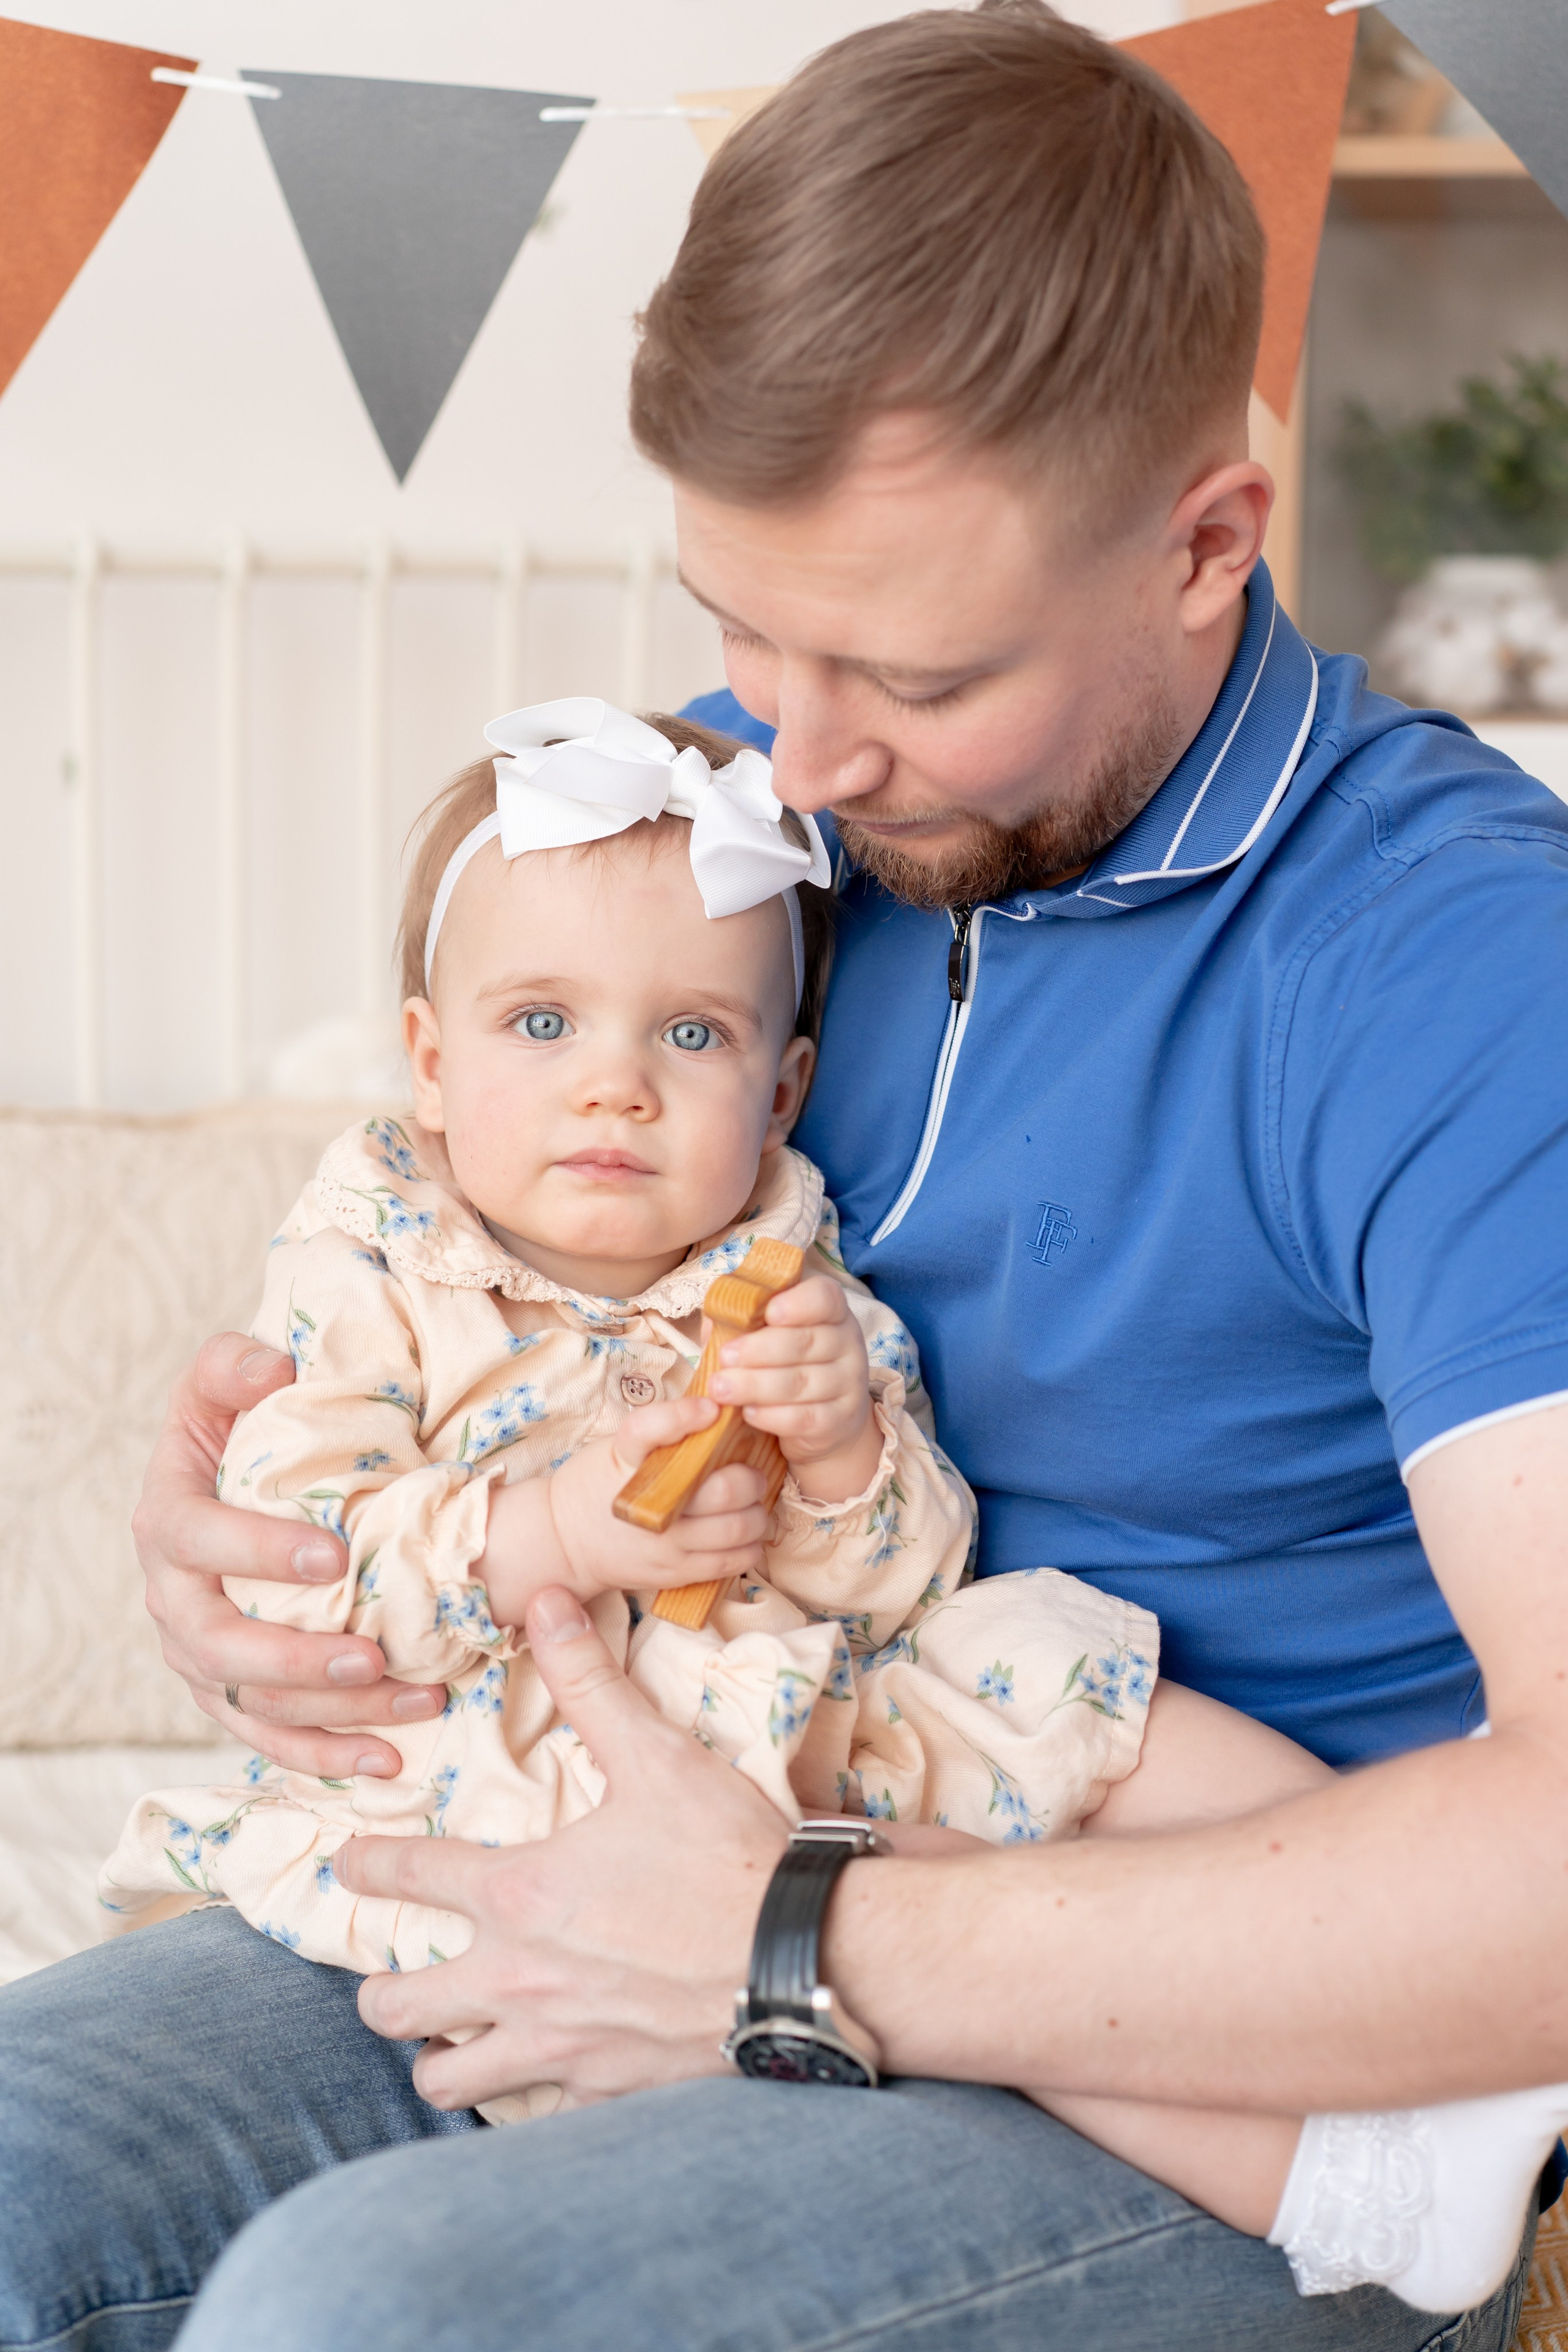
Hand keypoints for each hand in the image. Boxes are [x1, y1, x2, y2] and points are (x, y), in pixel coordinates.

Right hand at [134, 1334, 445, 1775]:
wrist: (236, 1480)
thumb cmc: (240, 1427)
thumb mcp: (225, 1381)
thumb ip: (234, 1364)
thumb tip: (271, 1367)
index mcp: (168, 1520)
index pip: (197, 1540)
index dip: (257, 1552)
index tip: (334, 1557)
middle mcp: (172, 1598)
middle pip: (218, 1646)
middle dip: (296, 1659)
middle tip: (373, 1656)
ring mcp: (198, 1656)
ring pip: (253, 1702)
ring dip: (331, 1712)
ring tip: (412, 1704)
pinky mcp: (232, 1695)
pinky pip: (271, 1738)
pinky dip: (325, 1757)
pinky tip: (389, 1763)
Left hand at [339, 1586, 789, 2108]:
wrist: (802, 1958)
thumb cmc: (728, 1856)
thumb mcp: (658, 1756)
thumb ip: (590, 1681)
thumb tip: (545, 1597)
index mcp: (517, 1894)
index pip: (406, 1878)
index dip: (364, 1868)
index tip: (347, 1865)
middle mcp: (516, 1978)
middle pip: (395, 2006)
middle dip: (383, 1991)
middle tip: (394, 1977)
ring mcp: (554, 2044)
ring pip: (446, 2078)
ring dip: (439, 2056)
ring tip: (453, 2037)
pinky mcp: (601, 2091)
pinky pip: (530, 2109)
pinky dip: (524, 2090)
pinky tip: (541, 2070)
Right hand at [480, 1396, 771, 1623]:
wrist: (566, 1542)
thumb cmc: (599, 1484)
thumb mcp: (617, 1447)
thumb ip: (661, 1432)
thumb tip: (718, 1408)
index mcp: (624, 1460)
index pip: (649, 1429)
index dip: (685, 1415)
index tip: (712, 1409)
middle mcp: (648, 1505)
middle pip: (722, 1490)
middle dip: (749, 1477)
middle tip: (750, 1473)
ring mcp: (665, 1544)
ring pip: (737, 1528)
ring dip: (757, 1512)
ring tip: (750, 1504)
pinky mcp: (676, 1573)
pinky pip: (733, 1562)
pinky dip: (751, 1544)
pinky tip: (743, 1532)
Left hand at [708, 1274, 879, 1500]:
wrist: (826, 1420)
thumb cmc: (787, 1365)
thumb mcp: (769, 1336)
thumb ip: (743, 1322)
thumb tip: (716, 1316)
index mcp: (831, 1312)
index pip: (825, 1297)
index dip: (798, 1303)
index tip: (769, 1312)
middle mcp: (847, 1344)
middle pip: (806, 1342)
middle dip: (759, 1350)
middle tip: (725, 1357)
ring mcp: (848, 1384)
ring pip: (801, 1383)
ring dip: (756, 1385)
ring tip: (721, 1388)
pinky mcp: (839, 1420)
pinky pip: (805, 1418)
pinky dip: (772, 1416)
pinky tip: (748, 1412)